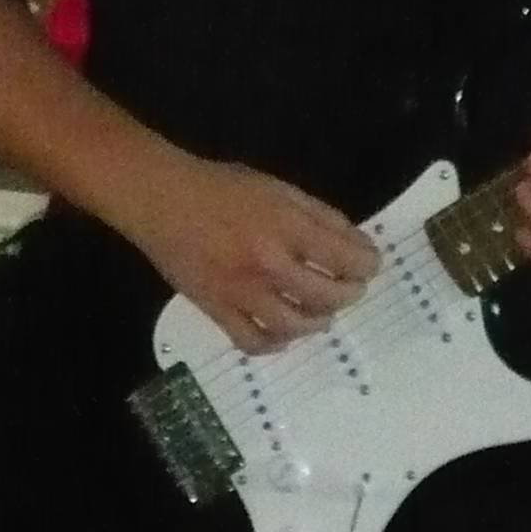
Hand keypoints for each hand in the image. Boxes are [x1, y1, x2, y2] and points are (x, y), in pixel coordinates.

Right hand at [121, 156, 379, 355]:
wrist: (160, 199)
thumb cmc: (220, 187)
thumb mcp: (276, 187)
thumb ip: (318, 214)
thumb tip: (354, 242)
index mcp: (285, 226)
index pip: (344, 257)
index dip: (367, 263)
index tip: (370, 263)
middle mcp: (268, 263)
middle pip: (327, 295)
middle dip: (350, 293)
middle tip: (351, 288)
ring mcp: (241, 291)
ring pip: (294, 325)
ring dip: (318, 322)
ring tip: (322, 314)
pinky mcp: (216, 309)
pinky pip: (253, 341)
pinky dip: (274, 343)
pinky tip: (282, 332)